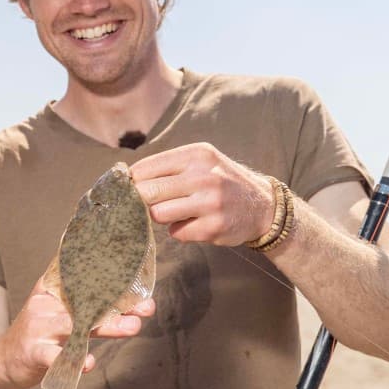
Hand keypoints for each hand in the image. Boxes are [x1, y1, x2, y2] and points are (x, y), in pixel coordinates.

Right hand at [0, 274, 153, 388]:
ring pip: (77, 325)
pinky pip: (57, 357)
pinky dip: (75, 361)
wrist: (3, 361)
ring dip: (108, 326)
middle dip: (119, 304)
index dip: (112, 277)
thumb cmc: (38, 334)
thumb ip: (85, 304)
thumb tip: (124, 295)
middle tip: (147, 307)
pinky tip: (89, 364)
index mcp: (51, 289)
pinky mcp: (34, 352)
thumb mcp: (56, 311)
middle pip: (86, 301)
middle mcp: (45, 305)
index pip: (82, 277)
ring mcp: (39, 328)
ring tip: (133, 327)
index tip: (138, 279)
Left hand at [131, 143, 275, 245]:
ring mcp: (210, 203)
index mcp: (196, 155)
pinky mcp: (213, 227)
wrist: (262, 205)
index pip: (145, 168)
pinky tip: (196, 223)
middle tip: (147, 204)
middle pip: (147, 192)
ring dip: (162, 217)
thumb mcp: (201, 162)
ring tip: (177, 211)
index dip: (130, 182)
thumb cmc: (221, 182)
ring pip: (158, 214)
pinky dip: (180, 230)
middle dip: (141, 201)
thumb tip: (127, 180)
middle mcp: (204, 176)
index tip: (126, 189)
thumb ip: (168, 168)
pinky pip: (176, 233)